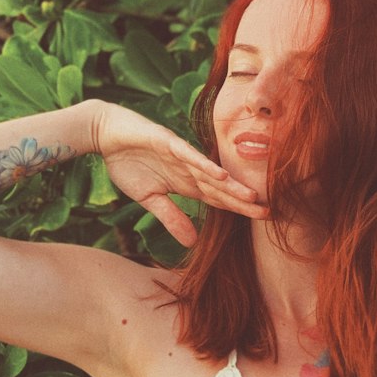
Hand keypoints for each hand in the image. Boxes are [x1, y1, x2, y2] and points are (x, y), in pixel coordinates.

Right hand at [92, 101, 266, 245]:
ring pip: (210, 173)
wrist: (105, 133)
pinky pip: (189, 156)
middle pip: (221, 189)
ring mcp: (180, 155)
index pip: (218, 200)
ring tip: (253, 197)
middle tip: (270, 213)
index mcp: (186, 183)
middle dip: (244, 202)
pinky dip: (204, 165)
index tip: (262, 220)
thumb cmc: (127, 162)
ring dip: (231, 185)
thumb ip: (171, 217)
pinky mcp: (167, 142)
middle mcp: (190, 169)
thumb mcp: (149, 198)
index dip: (238, 210)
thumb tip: (193, 242)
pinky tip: (221, 175)